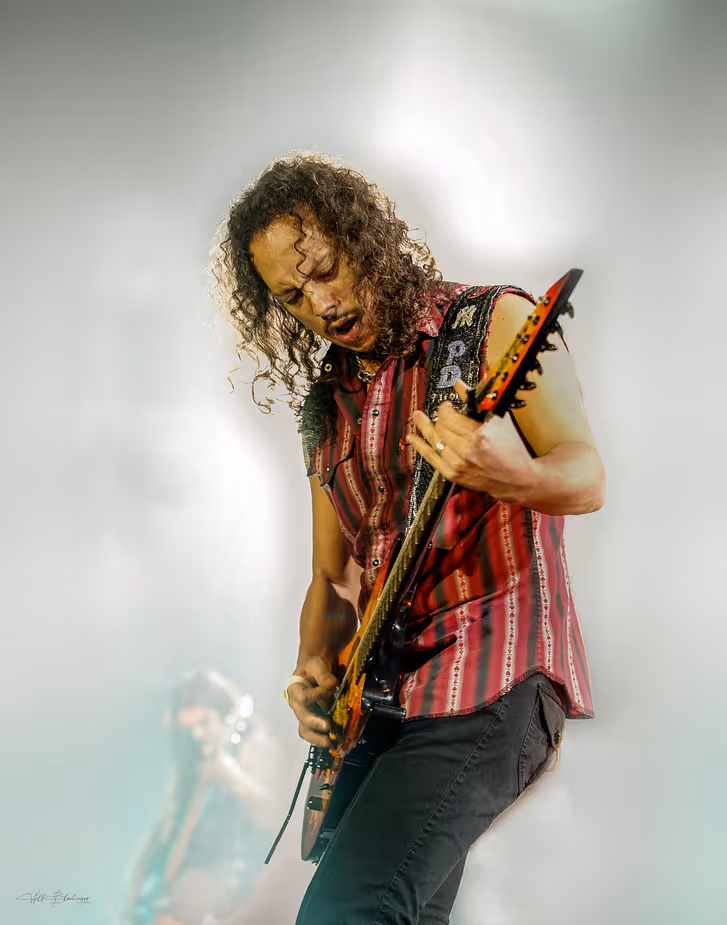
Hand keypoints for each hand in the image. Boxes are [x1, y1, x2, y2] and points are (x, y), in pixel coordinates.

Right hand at [287, 655, 338, 747]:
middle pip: (302, 716)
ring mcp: (304, 714)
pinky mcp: (312, 722)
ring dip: (317, 737)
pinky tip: (333, 741)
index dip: (315, 696)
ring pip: (305, 730)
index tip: (330, 689)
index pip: (302, 696)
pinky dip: (322, 739)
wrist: (314, 671)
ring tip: (330, 741)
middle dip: (314, 722)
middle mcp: (296, 704)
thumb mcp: (317, 664)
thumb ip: (322, 674)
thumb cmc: (313, 668)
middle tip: (328, 726)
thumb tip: (330, 684)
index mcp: (294, 689)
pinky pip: (313, 734)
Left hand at [406, 380, 538, 502]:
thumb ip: (477, 401)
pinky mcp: (453, 474)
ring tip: (418, 416)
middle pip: (439, 427)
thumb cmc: (512, 448)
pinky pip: (430, 457)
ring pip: (433, 440)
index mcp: (480, 435)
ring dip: (424, 426)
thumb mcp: (499, 420)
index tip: (449, 405)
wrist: (517, 478)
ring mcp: (458, 464)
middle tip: (441, 411)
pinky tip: (412, 437)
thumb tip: (461, 385)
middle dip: (439, 416)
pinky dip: (419, 446)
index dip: (445, 407)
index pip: (448, 416)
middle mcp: (466, 450)